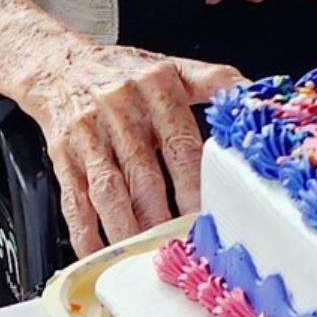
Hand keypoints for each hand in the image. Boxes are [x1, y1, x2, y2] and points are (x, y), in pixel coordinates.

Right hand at [21, 41, 240, 255]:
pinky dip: (85, 231)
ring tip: (143, 254)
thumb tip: (256, 93)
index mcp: (156, 88)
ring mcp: (88, 134)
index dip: (192, 183)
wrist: (59, 63)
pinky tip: (97, 252)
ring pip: (108, 190)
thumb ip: (215, 81)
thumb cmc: (124, 72)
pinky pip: (73, 198)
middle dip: (161, 215)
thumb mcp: (173, 67)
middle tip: (177, 245)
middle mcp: (121, 109)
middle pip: (144, 174)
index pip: (180, 143)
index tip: (204, 214)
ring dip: (125, 228)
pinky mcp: (62, 154)